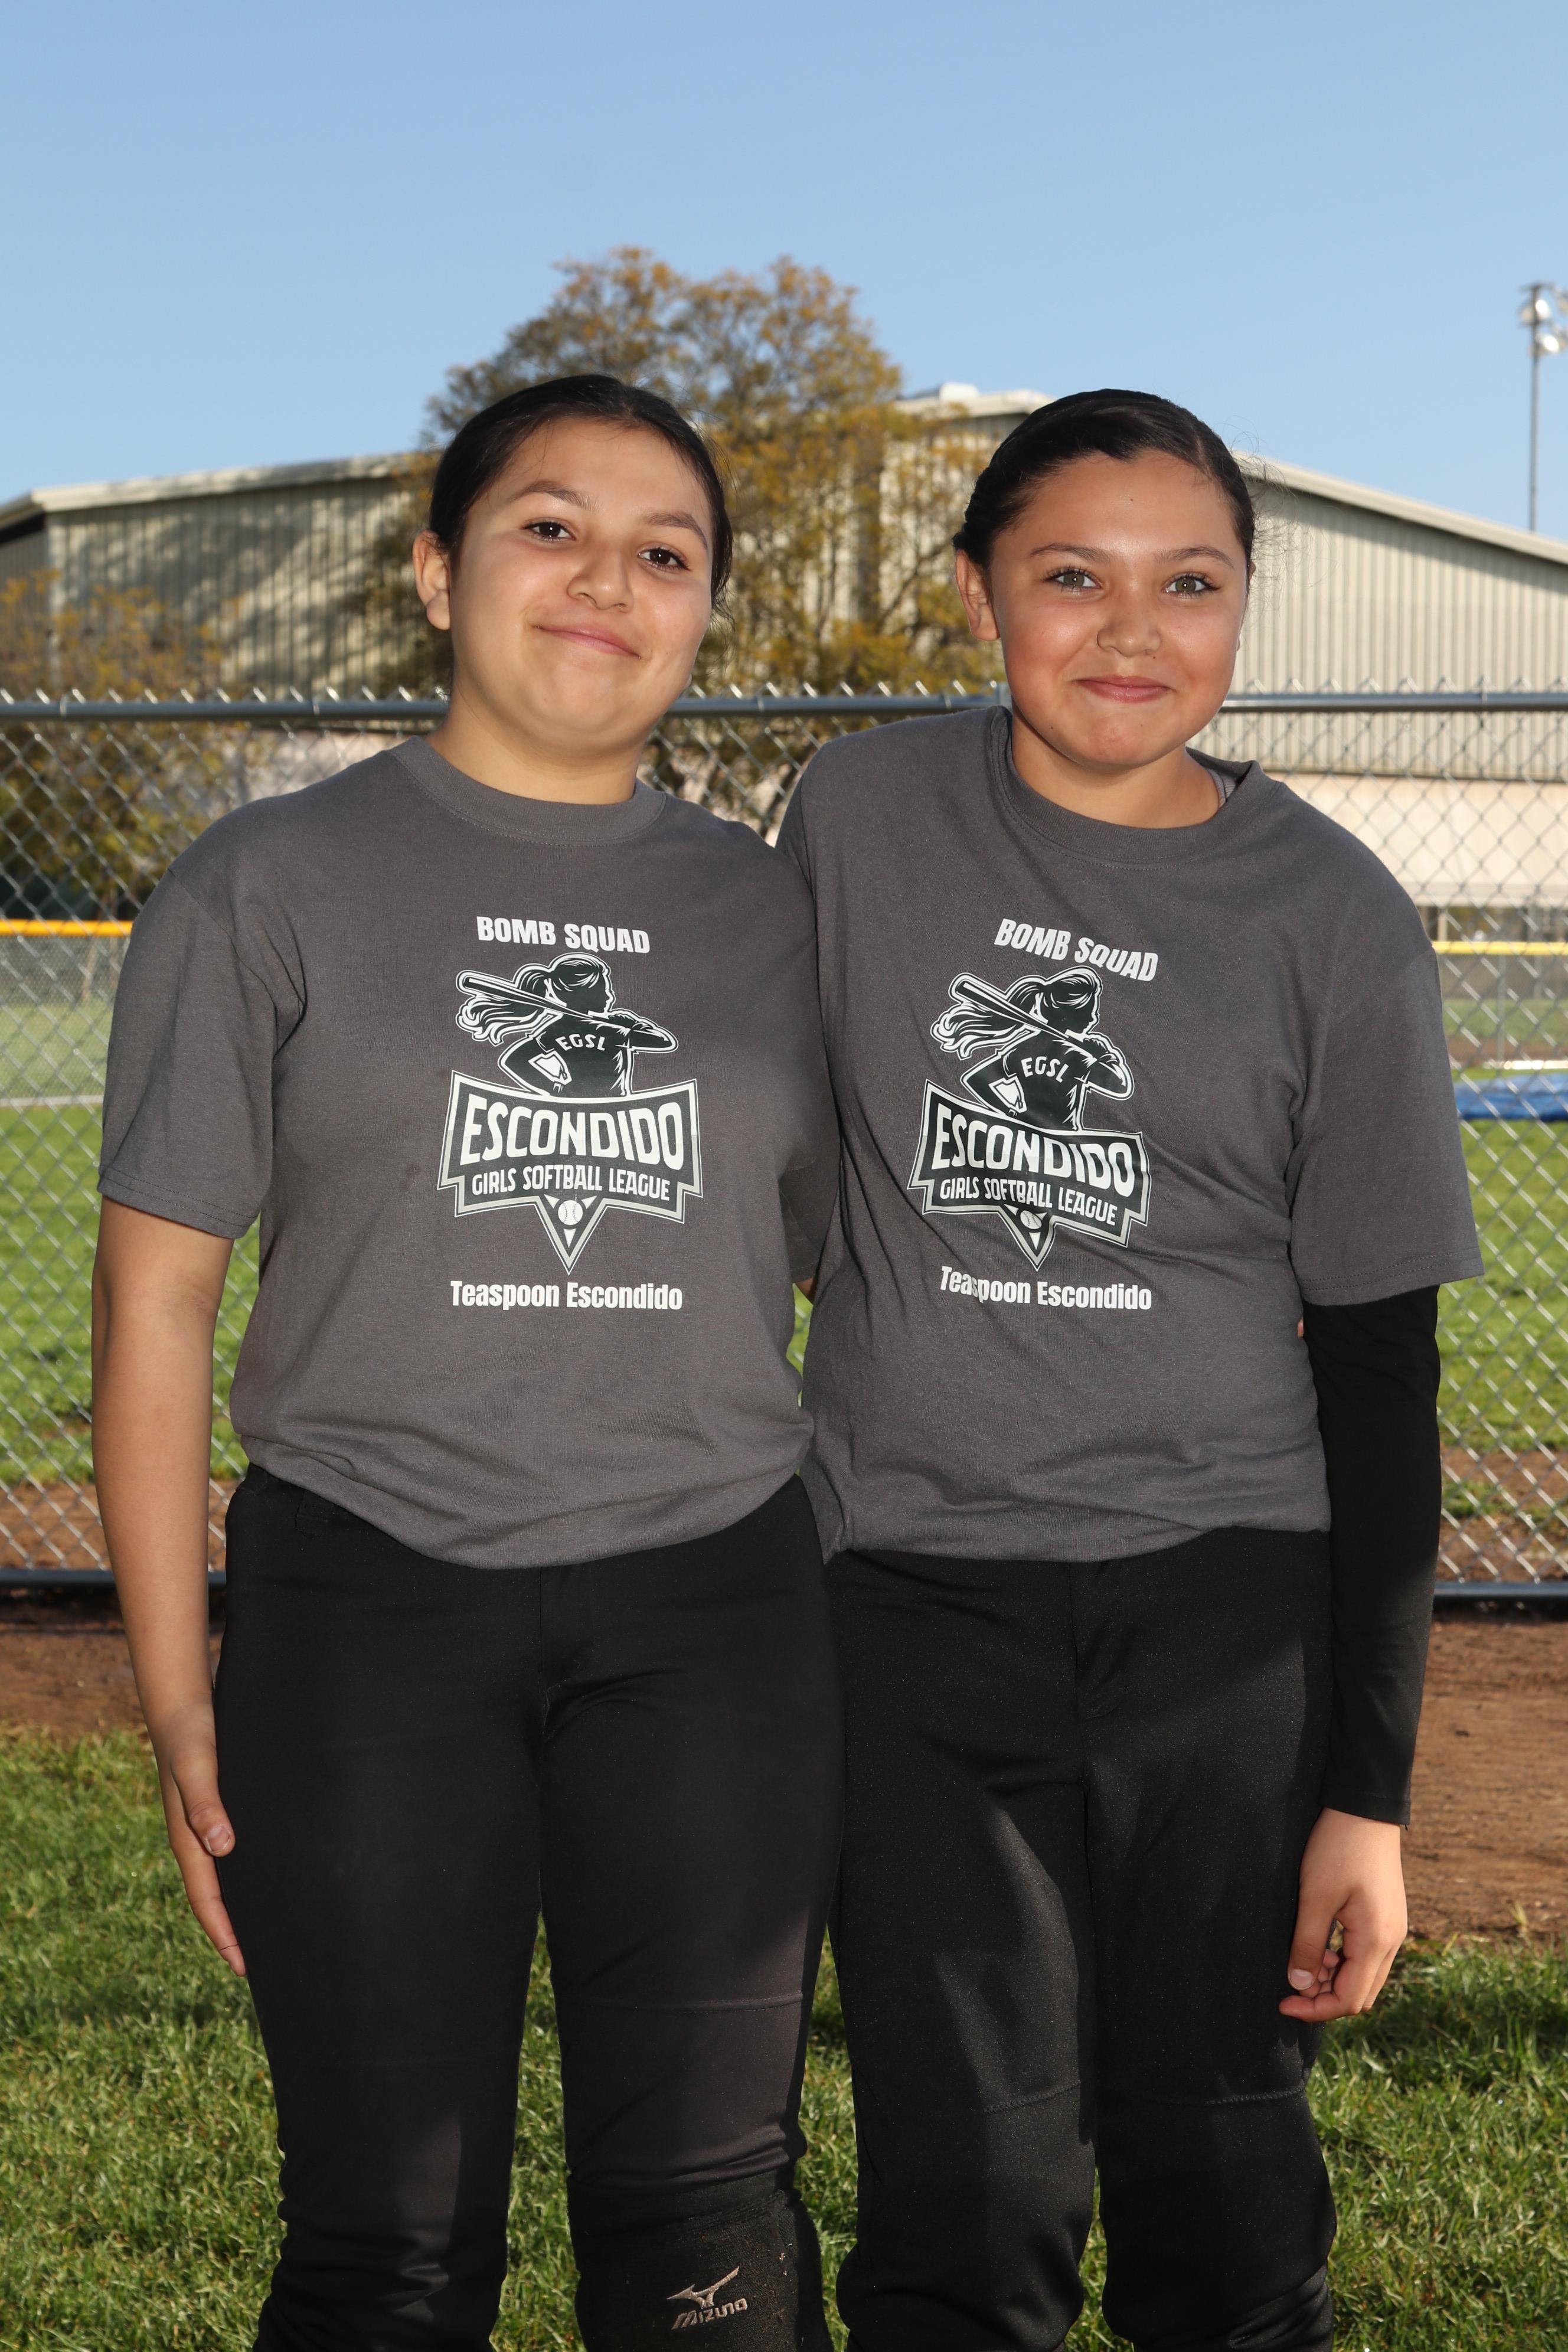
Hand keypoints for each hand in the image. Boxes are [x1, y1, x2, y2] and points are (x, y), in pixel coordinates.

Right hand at [154, 1712, 244, 1975]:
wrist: (182, 1700)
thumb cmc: (191, 1732)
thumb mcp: (199, 1765)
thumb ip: (206, 1803)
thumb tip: (221, 1848)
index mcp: (187, 1837)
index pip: (206, 1899)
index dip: (224, 1934)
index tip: (244, 1967)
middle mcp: (194, 1836)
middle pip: (213, 1896)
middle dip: (232, 1931)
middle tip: (258, 1965)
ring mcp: (204, 1822)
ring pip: (222, 1876)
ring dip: (239, 1904)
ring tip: (268, 1928)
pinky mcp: (219, 1805)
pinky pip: (228, 1851)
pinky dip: (244, 1871)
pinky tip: (267, 1872)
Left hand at [1279, 1806, 1404, 2021]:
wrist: (1364, 1810)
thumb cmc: (1337, 1848)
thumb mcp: (1314, 1896)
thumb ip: (1307, 1943)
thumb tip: (1299, 1984)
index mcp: (1375, 1940)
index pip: (1349, 2000)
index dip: (1315, 2009)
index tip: (1283, 2003)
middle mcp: (1391, 1942)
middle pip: (1359, 1994)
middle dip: (1324, 1997)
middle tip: (1290, 1982)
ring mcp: (1392, 1930)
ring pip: (1364, 1976)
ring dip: (1333, 1978)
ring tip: (1303, 1957)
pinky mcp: (1386, 1919)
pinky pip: (1366, 1956)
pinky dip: (1343, 1960)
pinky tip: (1320, 1943)